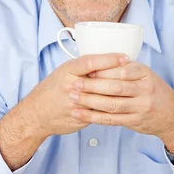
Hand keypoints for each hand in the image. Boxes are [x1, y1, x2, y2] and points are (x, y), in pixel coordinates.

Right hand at [0, 53, 128, 169]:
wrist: (36, 114)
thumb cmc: (52, 89)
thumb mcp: (64, 72)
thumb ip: (82, 68)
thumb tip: (106, 60)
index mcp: (67, 71)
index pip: (90, 62)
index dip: (108, 59)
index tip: (125, 57)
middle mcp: (71, 86)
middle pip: (100, 80)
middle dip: (119, 77)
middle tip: (136, 73)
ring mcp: (75, 103)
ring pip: (102, 98)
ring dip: (120, 94)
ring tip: (136, 89)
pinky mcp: (80, 117)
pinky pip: (100, 113)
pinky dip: (113, 109)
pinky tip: (126, 105)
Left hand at [69, 61, 173, 153]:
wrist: (173, 117)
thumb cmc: (154, 92)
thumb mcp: (146, 75)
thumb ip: (127, 69)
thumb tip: (98, 61)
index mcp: (145, 73)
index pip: (123, 69)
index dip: (103, 69)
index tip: (86, 68)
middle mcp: (145, 89)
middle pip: (115, 87)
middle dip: (93, 85)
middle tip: (75, 83)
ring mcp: (141, 107)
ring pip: (111, 104)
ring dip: (90, 101)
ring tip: (73, 98)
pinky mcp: (135, 121)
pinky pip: (111, 119)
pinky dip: (94, 117)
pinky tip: (81, 114)